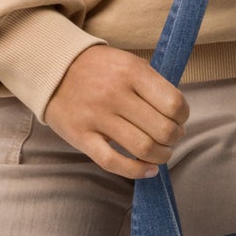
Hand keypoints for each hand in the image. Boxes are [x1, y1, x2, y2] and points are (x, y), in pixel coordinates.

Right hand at [44, 45, 189, 179]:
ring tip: (160, 154)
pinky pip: (114, 162)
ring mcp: (97, 117)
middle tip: (170, 139)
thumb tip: (178, 120)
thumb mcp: (128, 63)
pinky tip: (148, 170)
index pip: (173, 104)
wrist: (53, 70)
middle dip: (174, 139)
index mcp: (131, 72)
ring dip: (160, 156)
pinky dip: (137, 171)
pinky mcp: (82, 137)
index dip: (183, 117)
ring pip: (143, 148)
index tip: (179, 120)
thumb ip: (152, 86)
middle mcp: (115, 94)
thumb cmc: (99, 69)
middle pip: (162, 129)